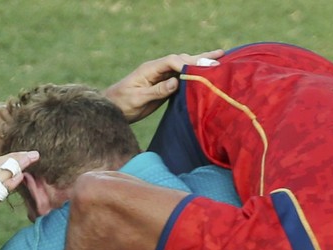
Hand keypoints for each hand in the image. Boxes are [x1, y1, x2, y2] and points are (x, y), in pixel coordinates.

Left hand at [105, 49, 225, 122]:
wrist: (111, 110)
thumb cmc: (121, 104)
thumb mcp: (138, 98)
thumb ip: (157, 90)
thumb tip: (176, 81)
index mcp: (150, 69)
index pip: (172, 61)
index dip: (187, 63)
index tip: (202, 69)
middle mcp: (157, 69)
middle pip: (182, 59)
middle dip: (200, 59)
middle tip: (221, 56)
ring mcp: (161, 76)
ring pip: (183, 66)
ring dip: (200, 63)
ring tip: (220, 58)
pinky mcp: (164, 85)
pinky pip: (181, 77)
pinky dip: (194, 75)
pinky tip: (206, 74)